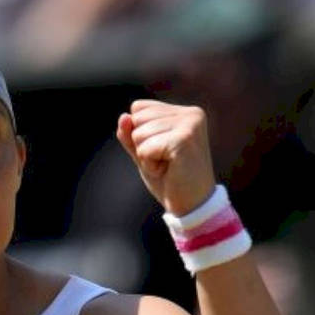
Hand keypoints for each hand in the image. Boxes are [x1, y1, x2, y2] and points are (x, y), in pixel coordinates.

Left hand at [115, 100, 217, 218]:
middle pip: (137, 118)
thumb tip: (123, 117)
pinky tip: (169, 171)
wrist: (192, 207)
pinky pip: (145, 149)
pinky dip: (150, 165)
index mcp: (184, 112)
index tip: (162, 152)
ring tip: (168, 166)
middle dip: (142, 145)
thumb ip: (130, 134)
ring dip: (146, 157)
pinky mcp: (184, 139)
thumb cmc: (170, 180)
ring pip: (138, 133)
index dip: (140, 135)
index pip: (138, 108)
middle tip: (166, 162)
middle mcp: (190, 114)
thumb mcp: (144, 153)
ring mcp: (189, 125)